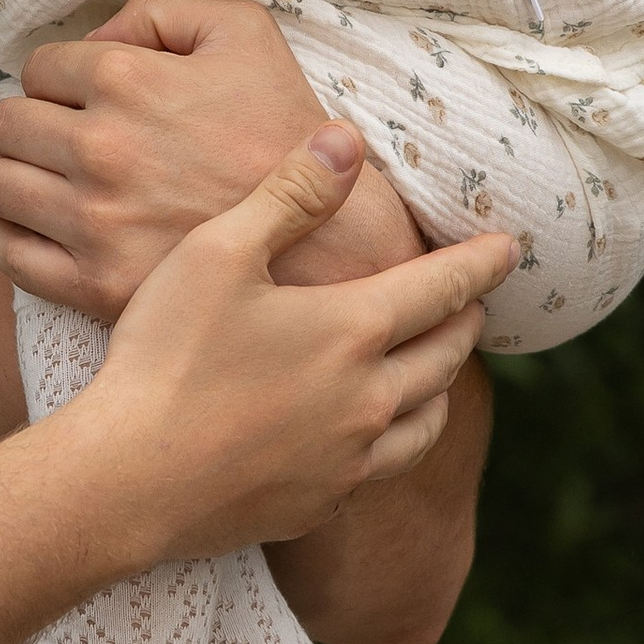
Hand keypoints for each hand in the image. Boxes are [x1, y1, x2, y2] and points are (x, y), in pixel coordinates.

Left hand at [0, 0, 417, 316]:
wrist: (331, 239)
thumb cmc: (287, 132)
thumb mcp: (245, 34)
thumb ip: (161, 10)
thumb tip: (100, 34)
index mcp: (126, 79)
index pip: (38, 67)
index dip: (63, 79)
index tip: (87, 99)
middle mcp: (99, 147)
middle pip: (9, 125)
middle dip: (34, 125)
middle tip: (67, 141)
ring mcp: (94, 220)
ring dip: (20, 179)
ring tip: (54, 184)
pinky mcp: (94, 283)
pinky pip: (9, 255)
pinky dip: (15, 239)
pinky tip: (49, 230)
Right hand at [68, 127, 514, 558]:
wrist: (130, 481)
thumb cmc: (166, 356)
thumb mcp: (217, 253)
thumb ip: (288, 195)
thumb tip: (347, 140)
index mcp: (354, 329)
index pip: (444, 287)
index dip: (482, 263)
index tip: (513, 247)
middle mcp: (370, 398)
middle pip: (445, 354)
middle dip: (465, 321)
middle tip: (473, 302)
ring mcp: (349, 459)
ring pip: (426, 420)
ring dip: (441, 386)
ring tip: (437, 370)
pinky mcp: (320, 503)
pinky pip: (380, 467)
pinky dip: (393, 439)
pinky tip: (369, 433)